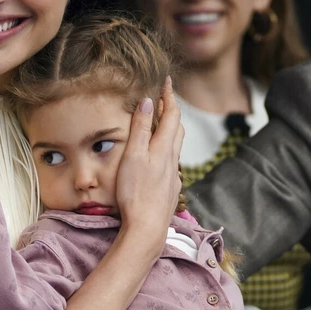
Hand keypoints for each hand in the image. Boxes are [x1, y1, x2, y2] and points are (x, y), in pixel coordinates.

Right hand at [115, 77, 183, 257]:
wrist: (147, 227)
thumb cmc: (135, 193)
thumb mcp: (132, 156)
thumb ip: (140, 129)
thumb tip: (148, 102)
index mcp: (163, 148)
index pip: (171, 115)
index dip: (169, 96)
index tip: (167, 82)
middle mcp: (172, 159)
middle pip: (177, 128)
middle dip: (172, 111)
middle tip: (163, 100)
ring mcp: (173, 175)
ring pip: (176, 146)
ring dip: (170, 130)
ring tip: (161, 124)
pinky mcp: (170, 188)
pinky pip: (172, 162)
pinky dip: (167, 149)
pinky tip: (159, 157)